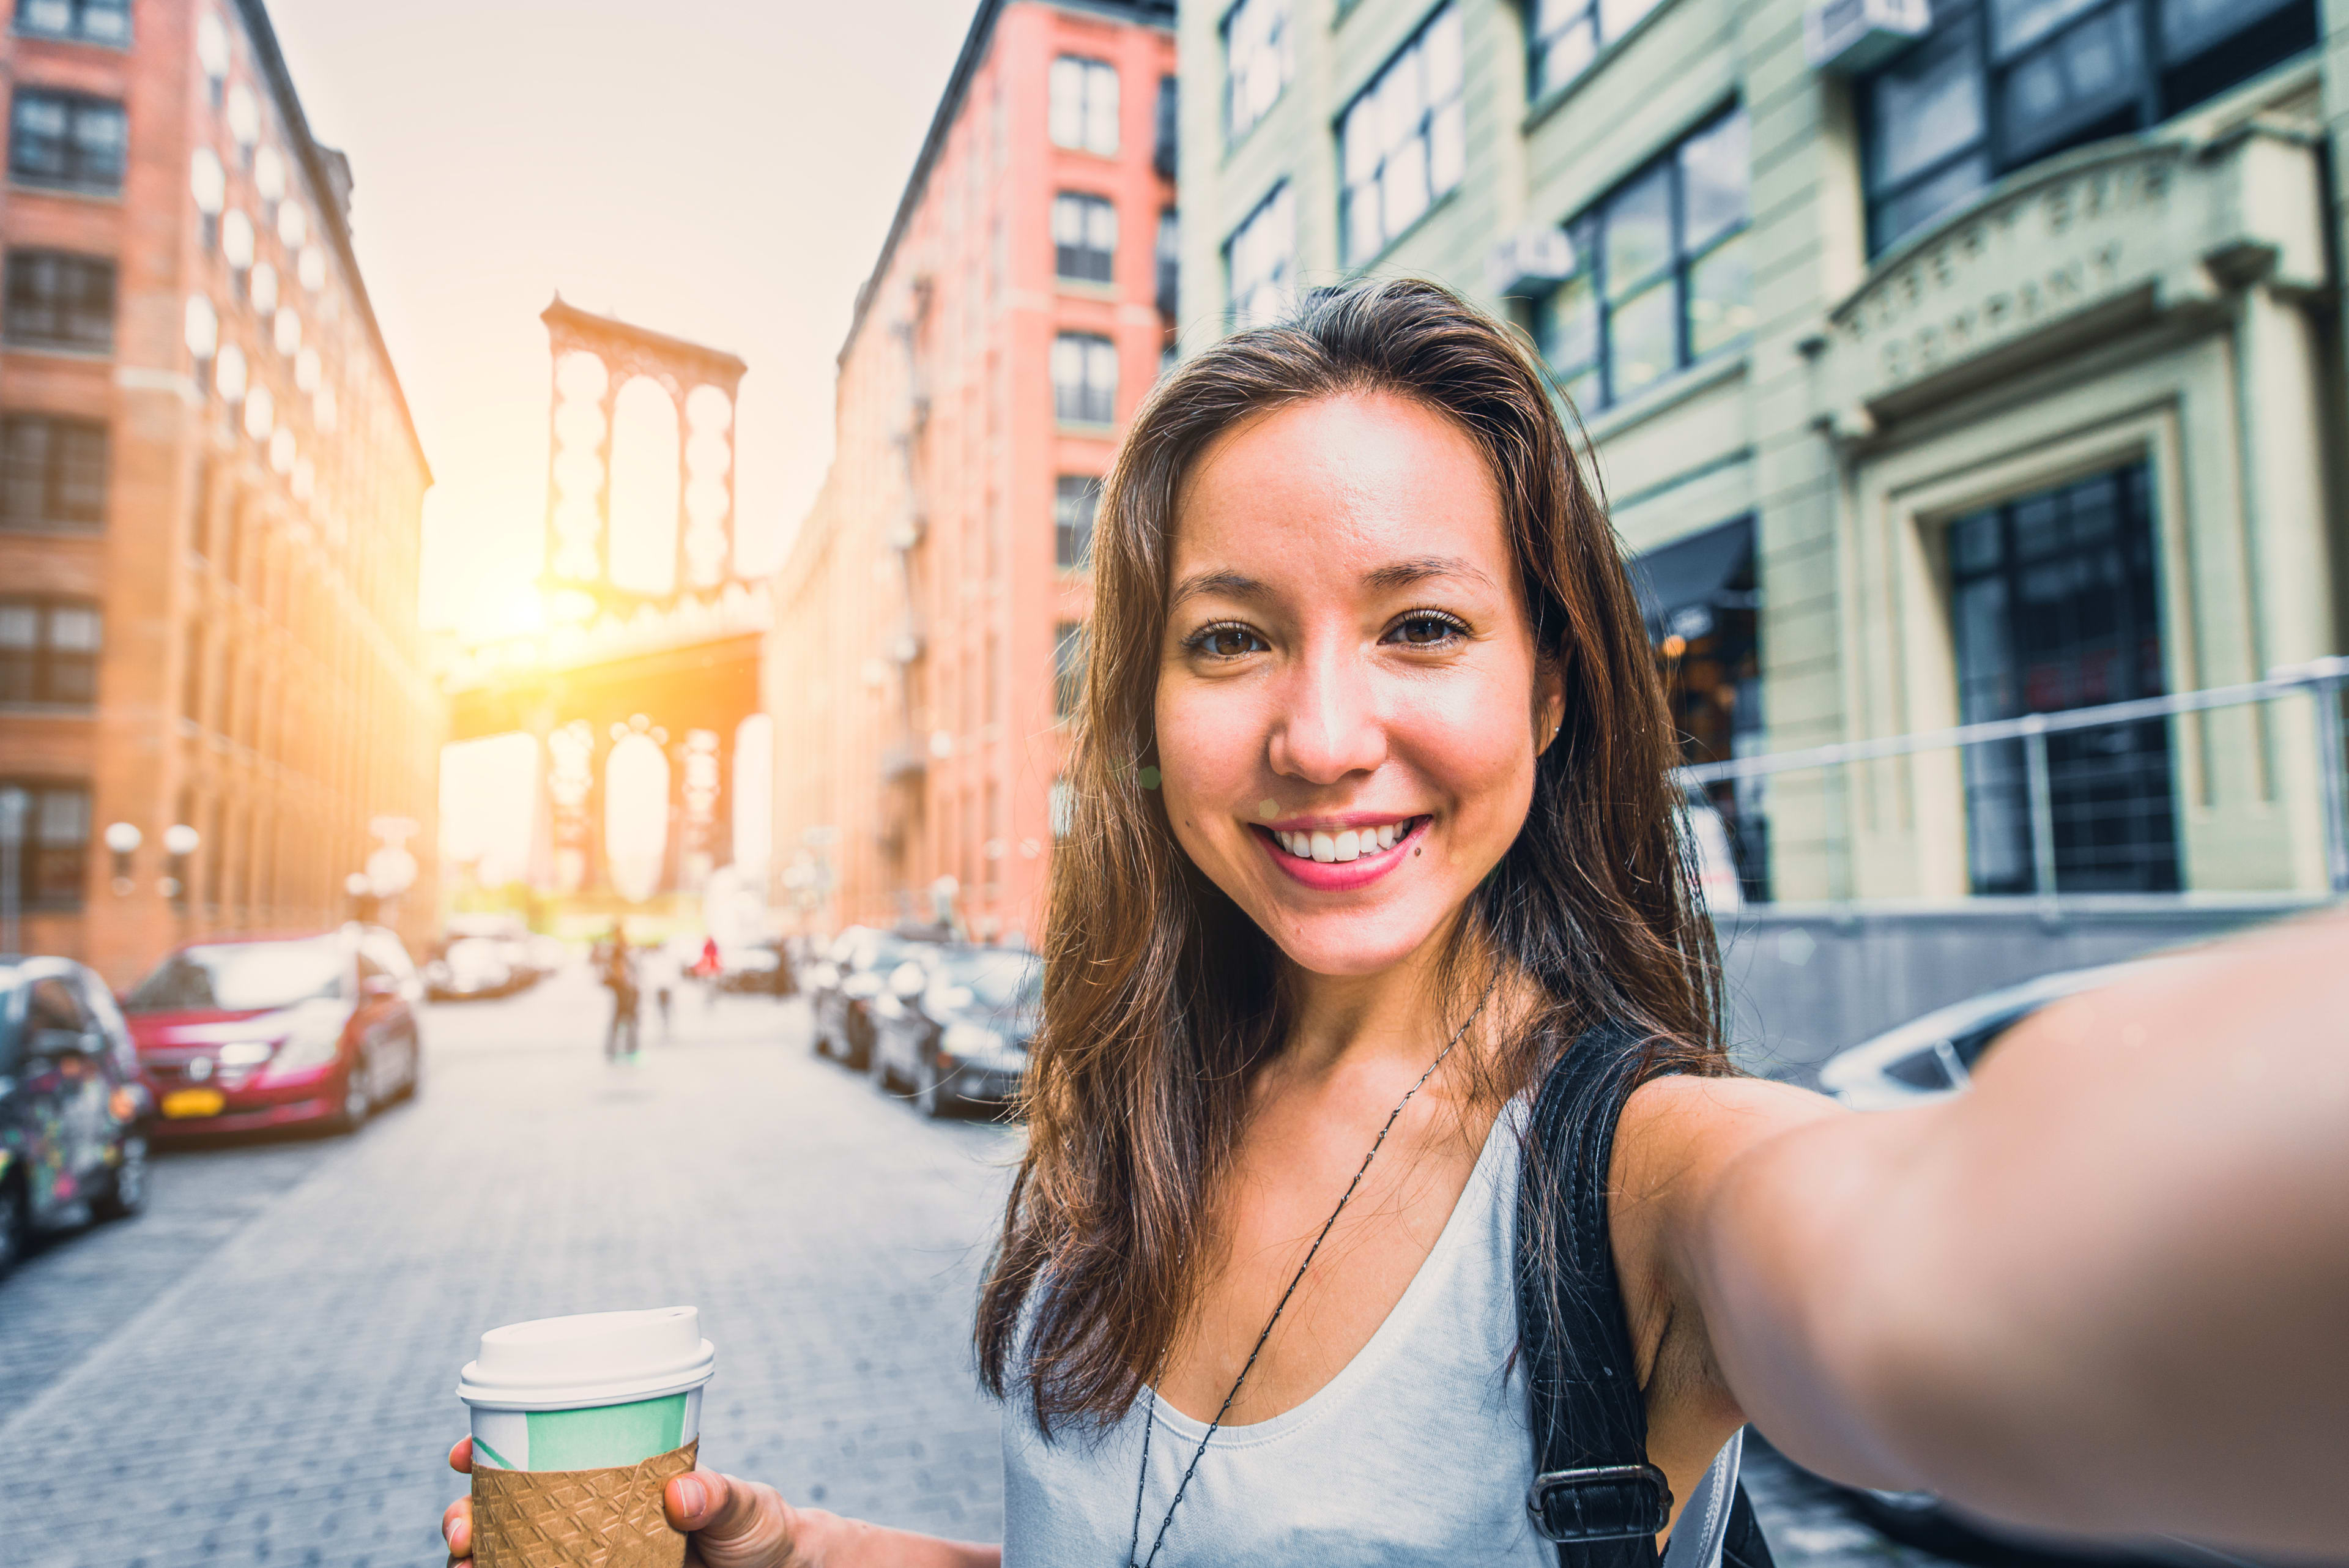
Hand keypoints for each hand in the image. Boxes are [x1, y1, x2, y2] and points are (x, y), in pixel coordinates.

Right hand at [441, 1436, 814, 1567]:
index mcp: (612, 1476)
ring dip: (477, 1558)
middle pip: (504, 1514)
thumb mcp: (745, 1507)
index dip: (487, 1453)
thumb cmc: (759, 1529)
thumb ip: (721, 1497)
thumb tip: (681, 1494)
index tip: (461, 1454)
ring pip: (511, 1556)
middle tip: (461, 1529)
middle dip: (465, 1517)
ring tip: (466, 1565)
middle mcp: (588, 1518)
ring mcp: (587, 1558)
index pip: (539, 1455)